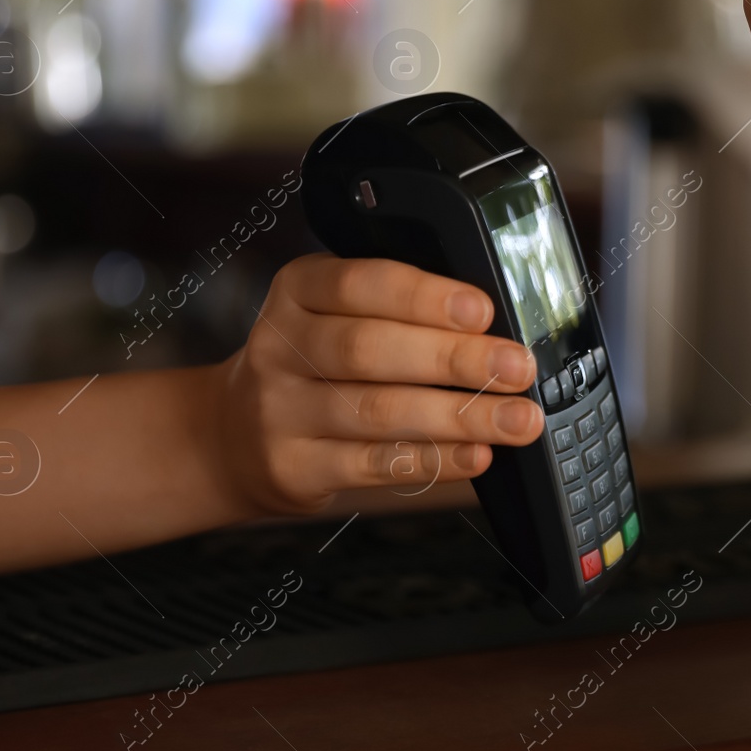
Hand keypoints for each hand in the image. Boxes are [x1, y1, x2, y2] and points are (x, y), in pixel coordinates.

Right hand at [210, 255, 542, 513]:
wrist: (233, 435)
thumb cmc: (311, 365)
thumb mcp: (331, 314)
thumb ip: (396, 310)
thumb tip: (491, 327)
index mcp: (298, 290)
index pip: (360, 283)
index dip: (424, 297)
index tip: (482, 310)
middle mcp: (281, 346)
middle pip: (370, 349)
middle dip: (454, 359)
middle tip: (516, 368)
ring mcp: (281, 411)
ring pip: (378, 412)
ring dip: (459, 416)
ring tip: (517, 419)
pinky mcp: (293, 467)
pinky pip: (373, 465)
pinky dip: (434, 459)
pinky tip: (475, 454)